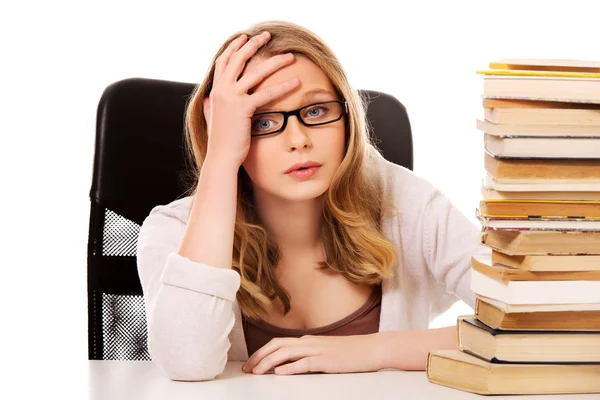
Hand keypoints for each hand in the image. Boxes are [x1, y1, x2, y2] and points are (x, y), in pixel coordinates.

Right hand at [204, 31, 300, 167]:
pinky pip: (266, 93)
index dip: (234, 47)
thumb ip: (210, 107)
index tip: (245, 37)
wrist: (221, 158)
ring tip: (290, 56)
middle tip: (267, 35)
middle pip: (239, 59)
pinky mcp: (243, 109)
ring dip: (275, 62)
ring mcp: (231, 98)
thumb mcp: (212, 120)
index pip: (224, 61)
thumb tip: (207, 99)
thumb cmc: (221, 142)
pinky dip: (283, 87)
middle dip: (254, 44)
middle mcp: (222, 91)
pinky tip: (296, 82)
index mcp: (216, 91)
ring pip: (256, 72)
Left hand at [242, 334, 383, 374]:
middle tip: (247, 370)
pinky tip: (280, 373)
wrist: (371, 349)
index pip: (277, 343)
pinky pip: (305, 363)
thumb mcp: (323, 351)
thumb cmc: (348, 352)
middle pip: (277, 346)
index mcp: (307, 341)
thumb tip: (287, 364)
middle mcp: (309, 343)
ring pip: (286, 353)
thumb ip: (306, 355)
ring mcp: (317, 350)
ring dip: (269, 362)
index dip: (261, 353)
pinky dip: (290, 367)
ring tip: (257, 372)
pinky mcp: (326, 361)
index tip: (250, 364)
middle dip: (259, 357)